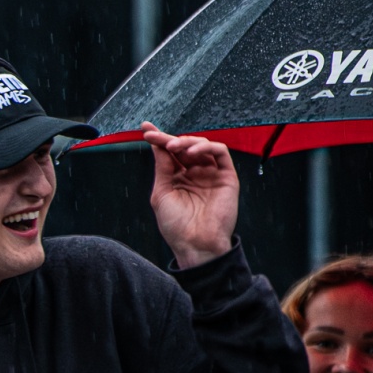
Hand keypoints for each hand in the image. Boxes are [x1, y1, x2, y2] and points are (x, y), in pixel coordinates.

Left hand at [141, 122, 237, 268]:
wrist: (195, 243)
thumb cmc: (176, 226)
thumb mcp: (161, 193)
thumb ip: (162, 168)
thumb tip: (157, 146)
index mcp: (177, 178)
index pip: (168, 154)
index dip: (158, 139)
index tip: (146, 129)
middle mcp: (194, 173)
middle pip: (184, 147)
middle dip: (170, 139)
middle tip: (159, 138)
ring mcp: (210, 174)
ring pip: (202, 146)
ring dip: (187, 142)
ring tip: (174, 147)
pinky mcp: (226, 176)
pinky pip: (220, 153)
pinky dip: (206, 146)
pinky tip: (192, 151)